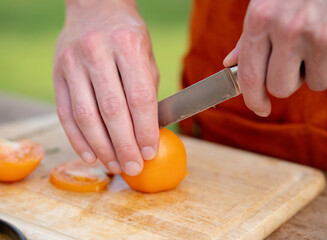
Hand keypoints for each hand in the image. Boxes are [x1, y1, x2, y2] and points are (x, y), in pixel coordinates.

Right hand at [53, 0, 159, 175]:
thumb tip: (148, 132)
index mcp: (128, 45)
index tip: (150, 152)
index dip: (146, 130)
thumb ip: (147, 91)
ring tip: (115, 166)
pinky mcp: (57, 74)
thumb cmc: (127, 36)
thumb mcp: (146, 56)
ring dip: (101, 148)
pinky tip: (90, 155)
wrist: (95, 8)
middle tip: (133, 168)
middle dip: (124, 146)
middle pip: (112, 111)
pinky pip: (66, 113)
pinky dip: (78, 139)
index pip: (139, 98)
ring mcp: (72, 63)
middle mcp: (97, 52)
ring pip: (86, 116)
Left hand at [224, 0, 326, 116]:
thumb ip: (251, 35)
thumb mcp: (271, 3)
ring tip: (325, 33)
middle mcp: (288, 27)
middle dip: (290, 79)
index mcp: (262, 17)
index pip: (250, 75)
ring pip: (315, 82)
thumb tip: (231, 64)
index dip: (253, 99)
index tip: (260, 108)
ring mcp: (322, 34)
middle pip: (281, 87)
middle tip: (300, 56)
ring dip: (319, 65)